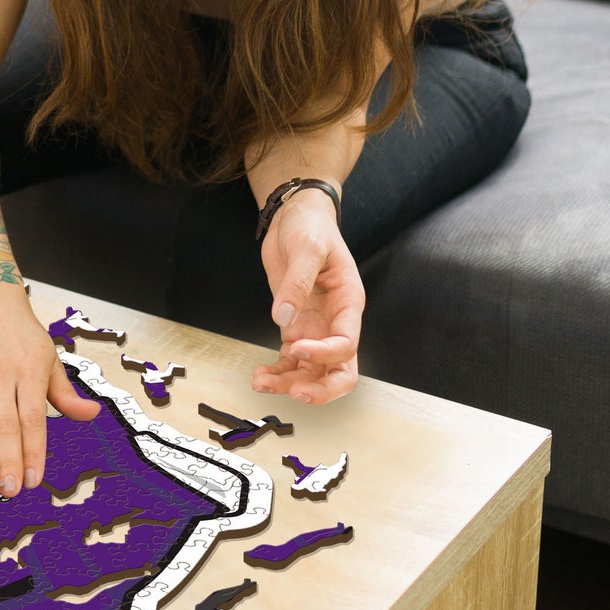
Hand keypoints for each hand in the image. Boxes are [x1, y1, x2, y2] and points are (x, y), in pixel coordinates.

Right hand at [0, 288, 100, 496]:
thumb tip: (91, 414)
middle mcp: (1, 374)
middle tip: (10, 489)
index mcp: (30, 371)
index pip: (33, 419)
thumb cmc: (23, 333)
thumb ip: (65, 393)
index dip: (34, 451)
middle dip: (9, 459)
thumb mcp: (50, 357)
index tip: (35, 480)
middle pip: (6, 423)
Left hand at [253, 189, 362, 403]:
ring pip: (312, 371)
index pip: (346, 342)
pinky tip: (260, 375)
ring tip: (261, 382)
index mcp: (348, 302)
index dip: (324, 353)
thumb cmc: (311, 227)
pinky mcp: (295, 327)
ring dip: (290, 384)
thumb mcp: (307, 248)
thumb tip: (283, 317)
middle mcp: (335, 321)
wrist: (295, 216)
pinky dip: (277, 372)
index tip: (295, 347)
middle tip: (294, 393)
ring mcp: (315, 327)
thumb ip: (297, 283)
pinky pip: (291, 361)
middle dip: (320, 388)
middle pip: (340, 370)